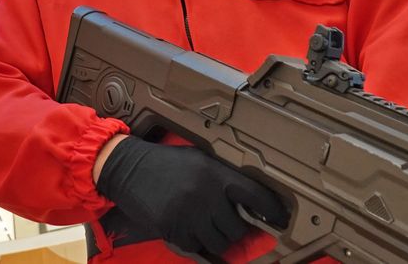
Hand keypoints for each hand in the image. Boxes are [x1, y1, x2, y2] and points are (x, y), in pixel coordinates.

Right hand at [95, 136, 287, 255]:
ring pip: (220, 243)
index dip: (272, 210)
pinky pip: (196, 247)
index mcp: (215, 174)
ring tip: (209, 229)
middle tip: (229, 224)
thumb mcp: (198, 159)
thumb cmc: (165, 163)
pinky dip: (195, 242)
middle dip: (236, 230)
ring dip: (218, 240)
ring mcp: (189, 215)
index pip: (255, 195)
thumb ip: (221, 179)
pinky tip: (188, 228)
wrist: (127, 168)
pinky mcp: (173, 230)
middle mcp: (206, 195)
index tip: (280, 219)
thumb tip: (247, 201)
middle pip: (238, 228)